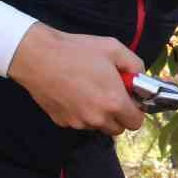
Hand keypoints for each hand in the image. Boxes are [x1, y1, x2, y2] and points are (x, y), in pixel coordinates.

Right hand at [6, 23, 146, 135]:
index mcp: (114, 102)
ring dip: (99, 115)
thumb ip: (135, 65)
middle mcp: (97, 118)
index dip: (136, 110)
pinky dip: (80, 113)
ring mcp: (78, 122)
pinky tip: (73, 93)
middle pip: (118, 128)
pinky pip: (79, 122)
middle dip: (118, 114)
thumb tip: (140, 78)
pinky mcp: (62, 121)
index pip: (136, 123)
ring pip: (97, 126)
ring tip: (90, 90)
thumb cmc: (76, 51)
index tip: (129, 97)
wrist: (38, 57)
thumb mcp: (114, 48)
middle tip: (111, 93)